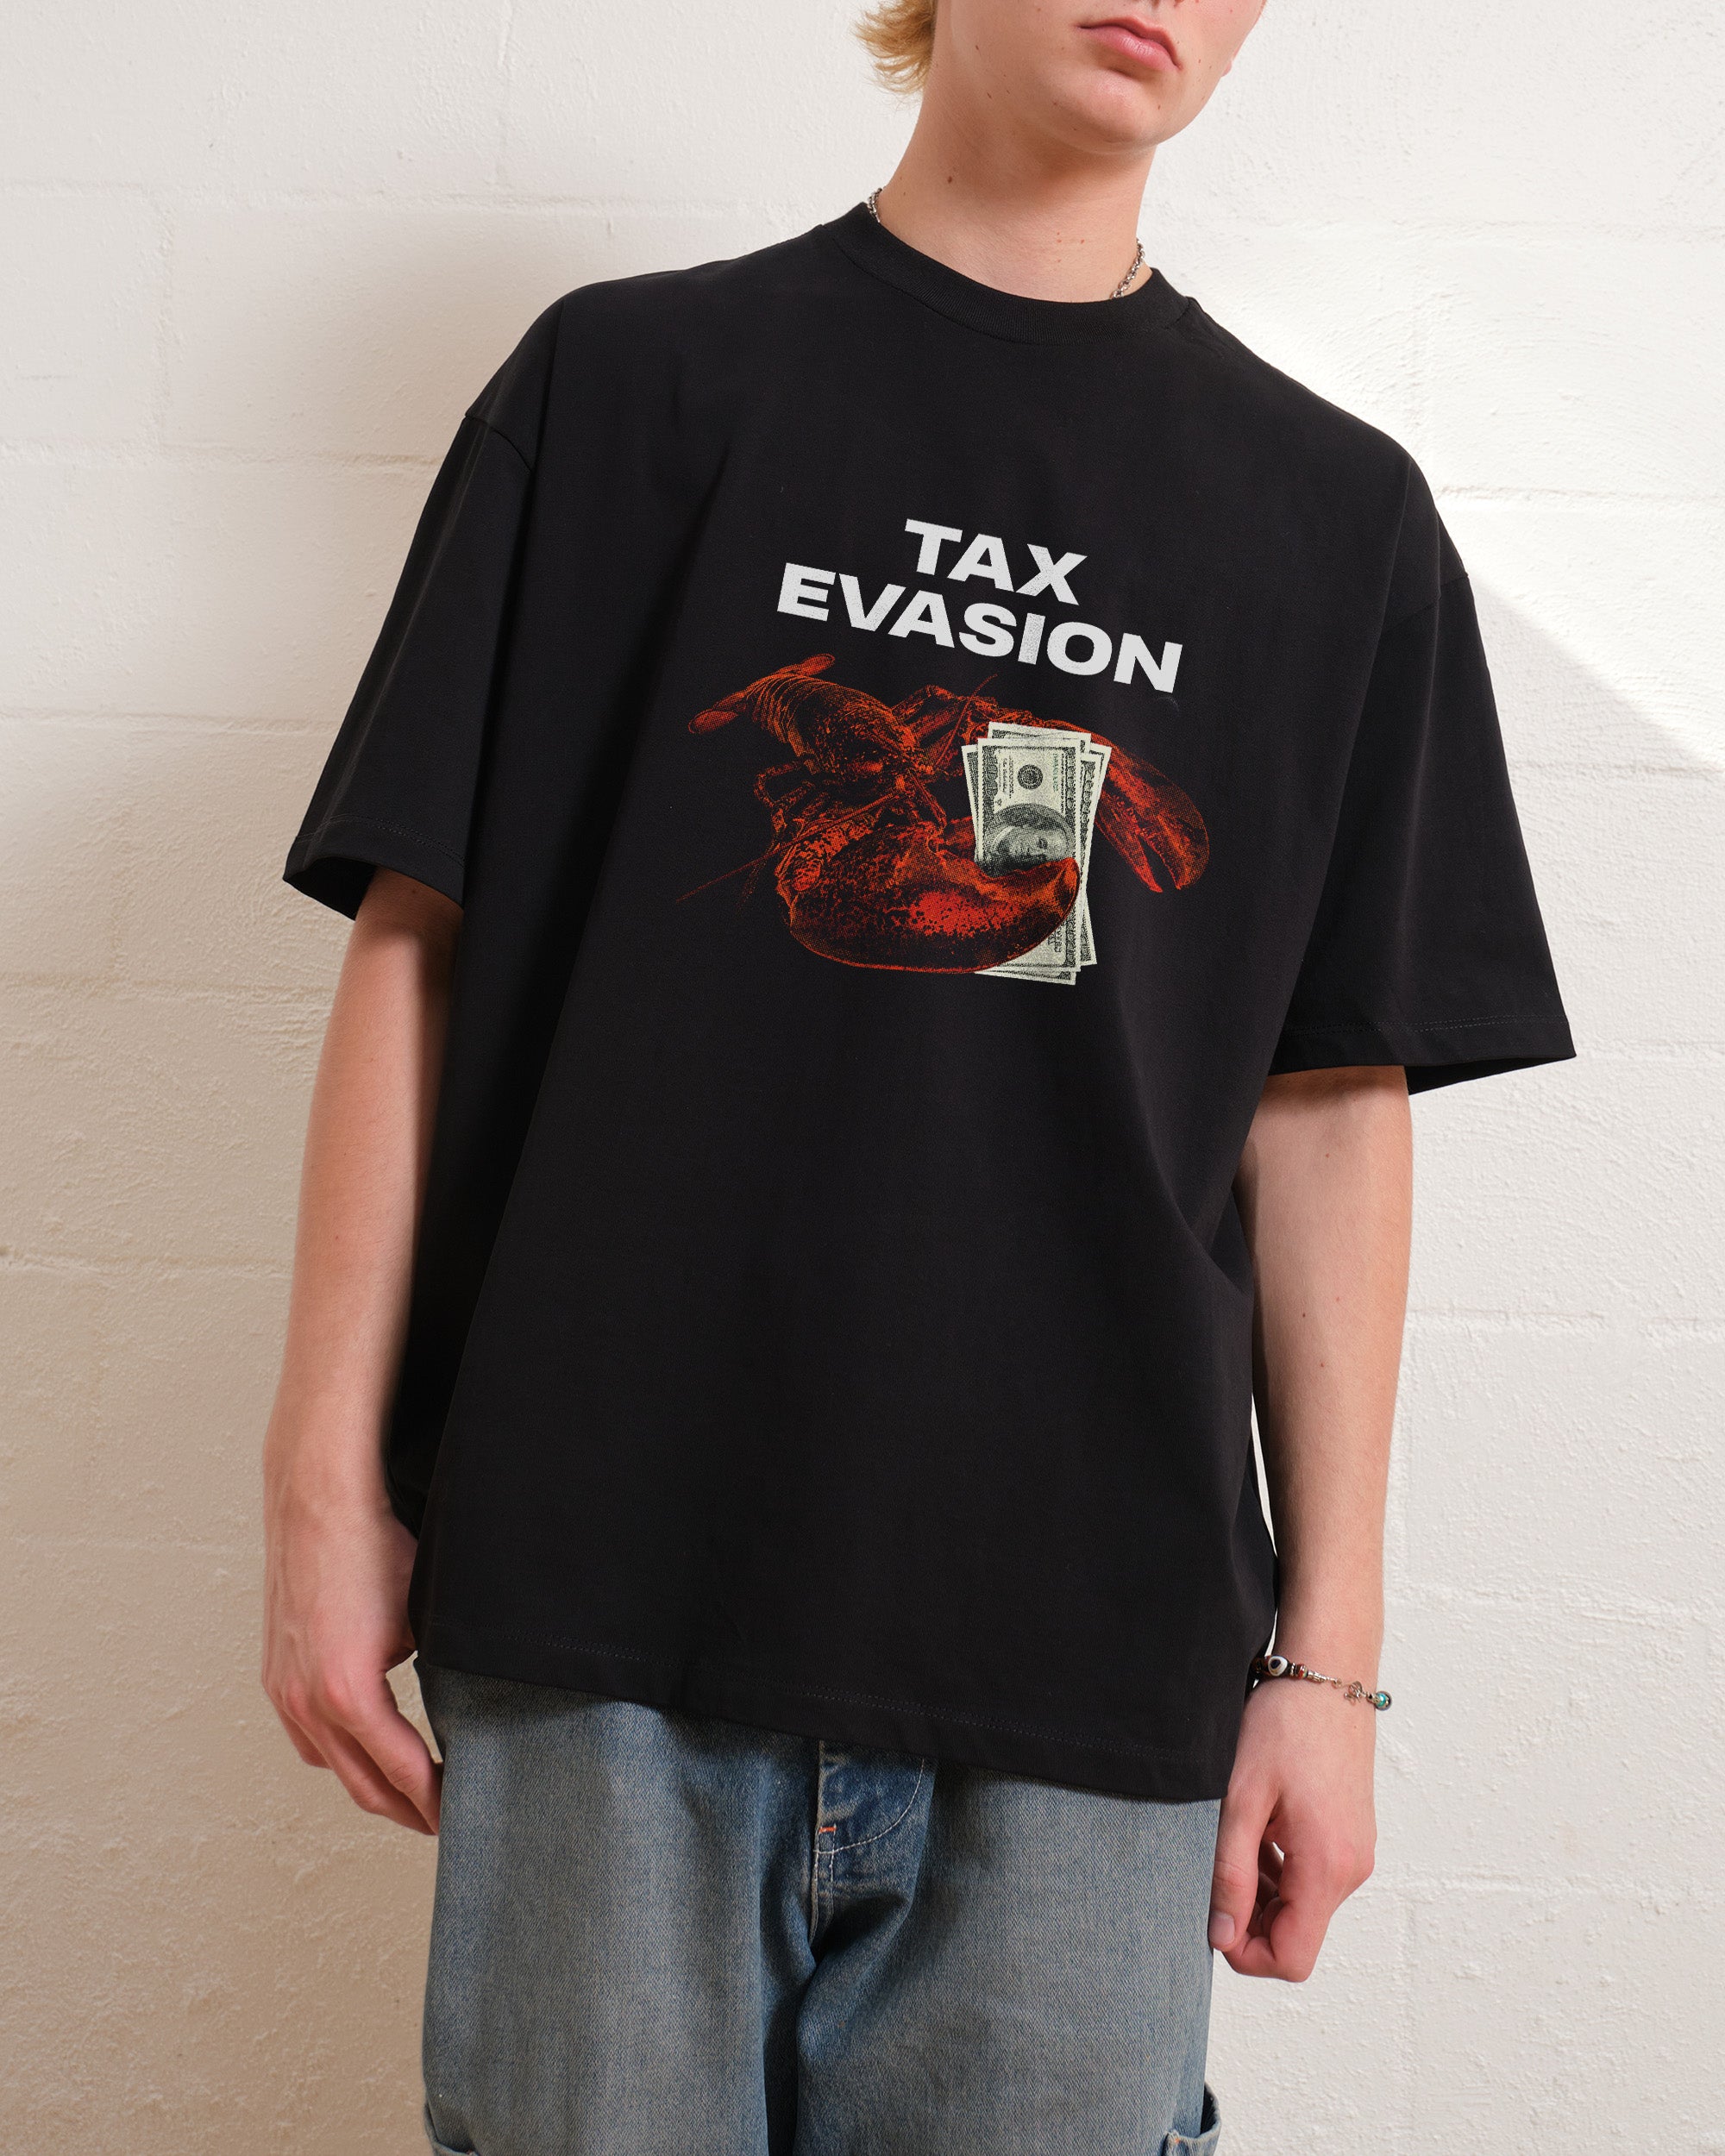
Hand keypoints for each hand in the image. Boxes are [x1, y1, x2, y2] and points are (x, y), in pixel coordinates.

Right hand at [261, 1457, 440, 1834]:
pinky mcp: (276, 1675)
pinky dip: (338, 1755)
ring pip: (330, 1764)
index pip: (402, 1770)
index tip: (460, 1814)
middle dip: (405, 1809)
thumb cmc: (376, 1551)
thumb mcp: (425, 1621)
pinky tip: (363, 1754)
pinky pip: (307, 1737)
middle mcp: (307, 1702)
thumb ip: (437, 1677)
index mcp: (348, 1694)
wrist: (320, 1502)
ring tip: (409, 1796)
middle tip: (442, 1821)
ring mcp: (285, 1690)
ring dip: (369, 1786)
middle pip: (362, 1784)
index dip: (434, 1799)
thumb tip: (467, 1713)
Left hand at [1207, 1671, 1376, 1979]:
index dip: (1245, 1953)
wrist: (1326, 1674)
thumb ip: (1231, 1874)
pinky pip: (1313, 1879)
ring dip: (1263, 1893)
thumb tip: (1222, 1937)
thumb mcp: (1241, 1800)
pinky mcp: (1351, 1837)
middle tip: (1214, 1872)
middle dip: (1250, 1921)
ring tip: (1234, 1839)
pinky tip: (1257, 1830)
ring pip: (1303, 1908)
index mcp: (1326, 1867)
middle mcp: (1351, 1870)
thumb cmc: (1283, 1726)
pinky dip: (1281, 1871)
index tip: (1212, 1919)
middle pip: (1297, 1936)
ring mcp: (1355, 1854)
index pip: (1291, 1959)